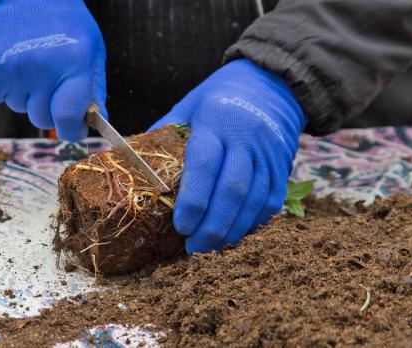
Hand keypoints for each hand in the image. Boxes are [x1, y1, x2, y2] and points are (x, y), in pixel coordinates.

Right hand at [0, 0, 105, 141]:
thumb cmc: (65, 22)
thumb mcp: (92, 49)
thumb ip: (94, 88)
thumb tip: (94, 122)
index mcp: (74, 63)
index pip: (68, 117)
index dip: (72, 129)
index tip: (73, 127)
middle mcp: (41, 68)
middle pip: (42, 119)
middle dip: (49, 109)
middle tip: (50, 80)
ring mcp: (11, 68)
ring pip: (19, 107)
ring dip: (25, 94)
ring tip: (31, 62)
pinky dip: (3, 86)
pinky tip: (12, 62)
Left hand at [150, 59, 306, 253]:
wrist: (271, 84)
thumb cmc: (219, 97)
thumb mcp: (188, 105)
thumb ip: (164, 134)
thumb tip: (127, 161)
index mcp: (216, 120)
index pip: (205, 164)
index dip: (193, 200)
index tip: (181, 226)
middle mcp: (246, 137)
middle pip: (232, 189)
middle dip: (213, 225)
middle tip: (194, 248)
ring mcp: (269, 152)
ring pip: (255, 200)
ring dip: (233, 230)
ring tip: (212, 247)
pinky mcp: (283, 165)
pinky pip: (271, 200)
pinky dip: (253, 222)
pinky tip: (235, 234)